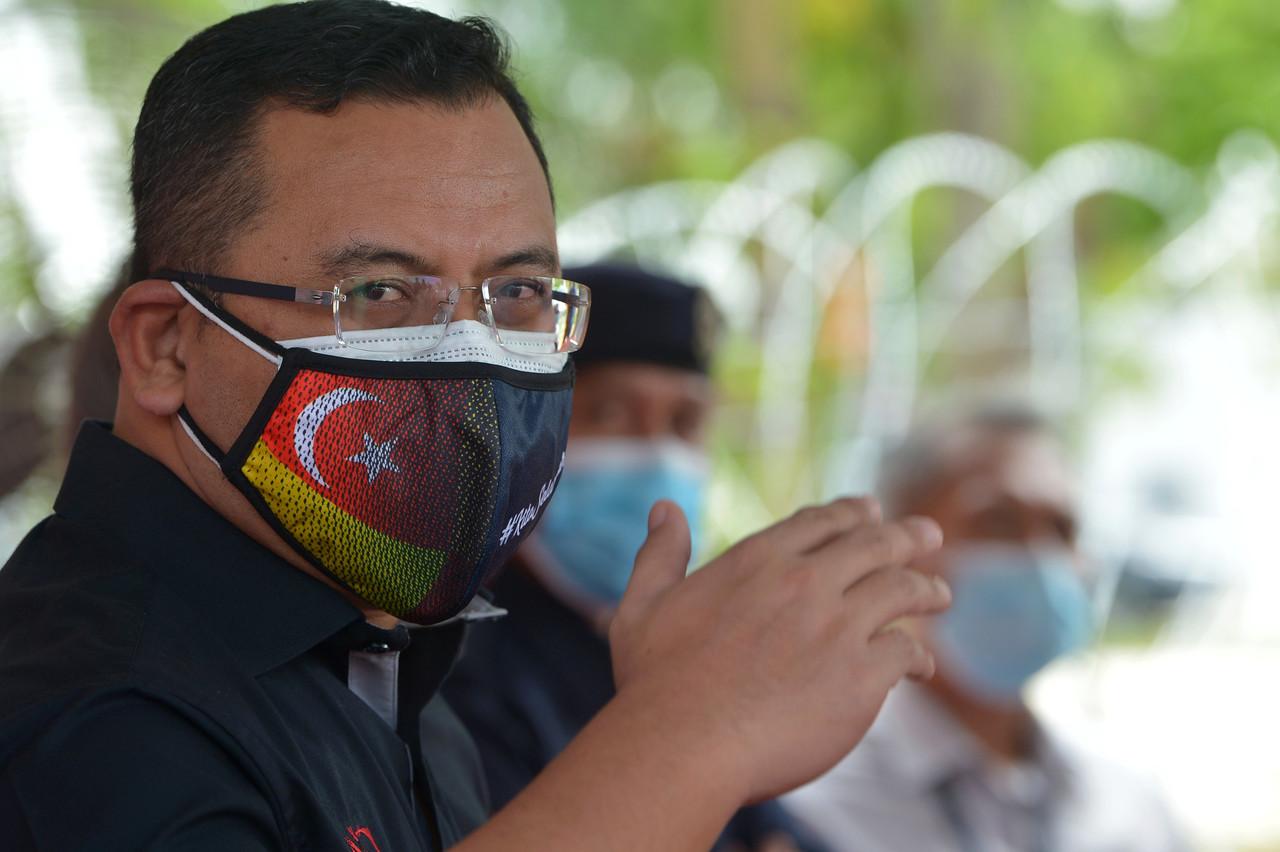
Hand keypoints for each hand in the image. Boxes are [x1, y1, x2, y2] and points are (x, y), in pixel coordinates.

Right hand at [609, 497, 948, 803]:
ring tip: (941, 594)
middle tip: (929, 535)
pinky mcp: (861, 674)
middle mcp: (804, 581)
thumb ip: (659, 554)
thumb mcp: (643, 605)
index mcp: (757, 559)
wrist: (683, 744)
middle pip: (873, 543)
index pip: (821, 521)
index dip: (852, 513)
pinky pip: (905, 651)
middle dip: (907, 536)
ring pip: (901, 589)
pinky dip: (917, 655)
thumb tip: (664, 508)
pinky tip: (920, 666)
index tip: (871, 511)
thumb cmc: (656, 683)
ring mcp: (837, 625)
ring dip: (927, 588)